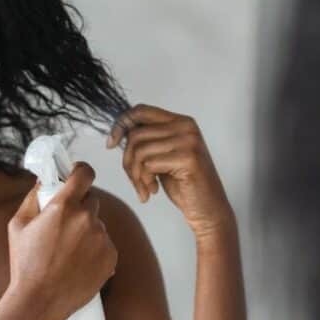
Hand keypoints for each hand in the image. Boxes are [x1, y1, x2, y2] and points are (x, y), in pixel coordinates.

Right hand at [7, 163, 117, 319]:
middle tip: (64, 227)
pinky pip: (106, 244)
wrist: (40, 302)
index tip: (78, 176)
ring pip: (98, 225)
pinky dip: (96, 250)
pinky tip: (79, 263)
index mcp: (64, 207)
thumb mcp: (18, 226)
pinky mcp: (112, 257)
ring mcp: (102, 238)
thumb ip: (33, 198)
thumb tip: (43, 182)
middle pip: (91, 201)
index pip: (85, 174)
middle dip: (80, 209)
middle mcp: (87, 219)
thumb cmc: (25, 265)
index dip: (82, 172)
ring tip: (68, 253)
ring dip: (87, 232)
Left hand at [107, 104, 234, 238]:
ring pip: (139, 151)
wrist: (208, 209)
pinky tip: (153, 191)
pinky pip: (149, 164)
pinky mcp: (188, 158)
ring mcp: (189, 141)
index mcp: (180, 121)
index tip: (110, 144)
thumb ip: (148, 140)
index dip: (120, 124)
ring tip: (144, 188)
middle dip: (127, 161)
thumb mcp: (163, 155)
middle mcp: (186, 126)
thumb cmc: (184, 184)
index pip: (141, 110)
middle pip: (136, 134)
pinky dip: (145, 181)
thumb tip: (118, 132)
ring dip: (136, 175)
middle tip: (135, 180)